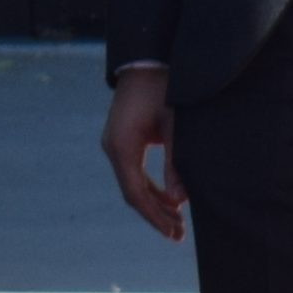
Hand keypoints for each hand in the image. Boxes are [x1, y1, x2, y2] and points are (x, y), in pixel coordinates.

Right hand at [101, 68, 184, 241]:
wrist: (147, 58)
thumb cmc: (164, 89)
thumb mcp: (174, 126)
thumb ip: (175, 163)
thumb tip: (178, 201)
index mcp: (122, 147)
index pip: (136, 194)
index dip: (155, 216)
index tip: (173, 232)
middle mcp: (113, 148)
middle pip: (133, 193)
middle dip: (156, 214)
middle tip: (178, 234)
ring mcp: (116, 144)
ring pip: (133, 184)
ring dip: (155, 202)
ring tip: (178, 221)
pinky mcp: (123, 139)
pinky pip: (134, 171)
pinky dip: (151, 186)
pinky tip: (171, 198)